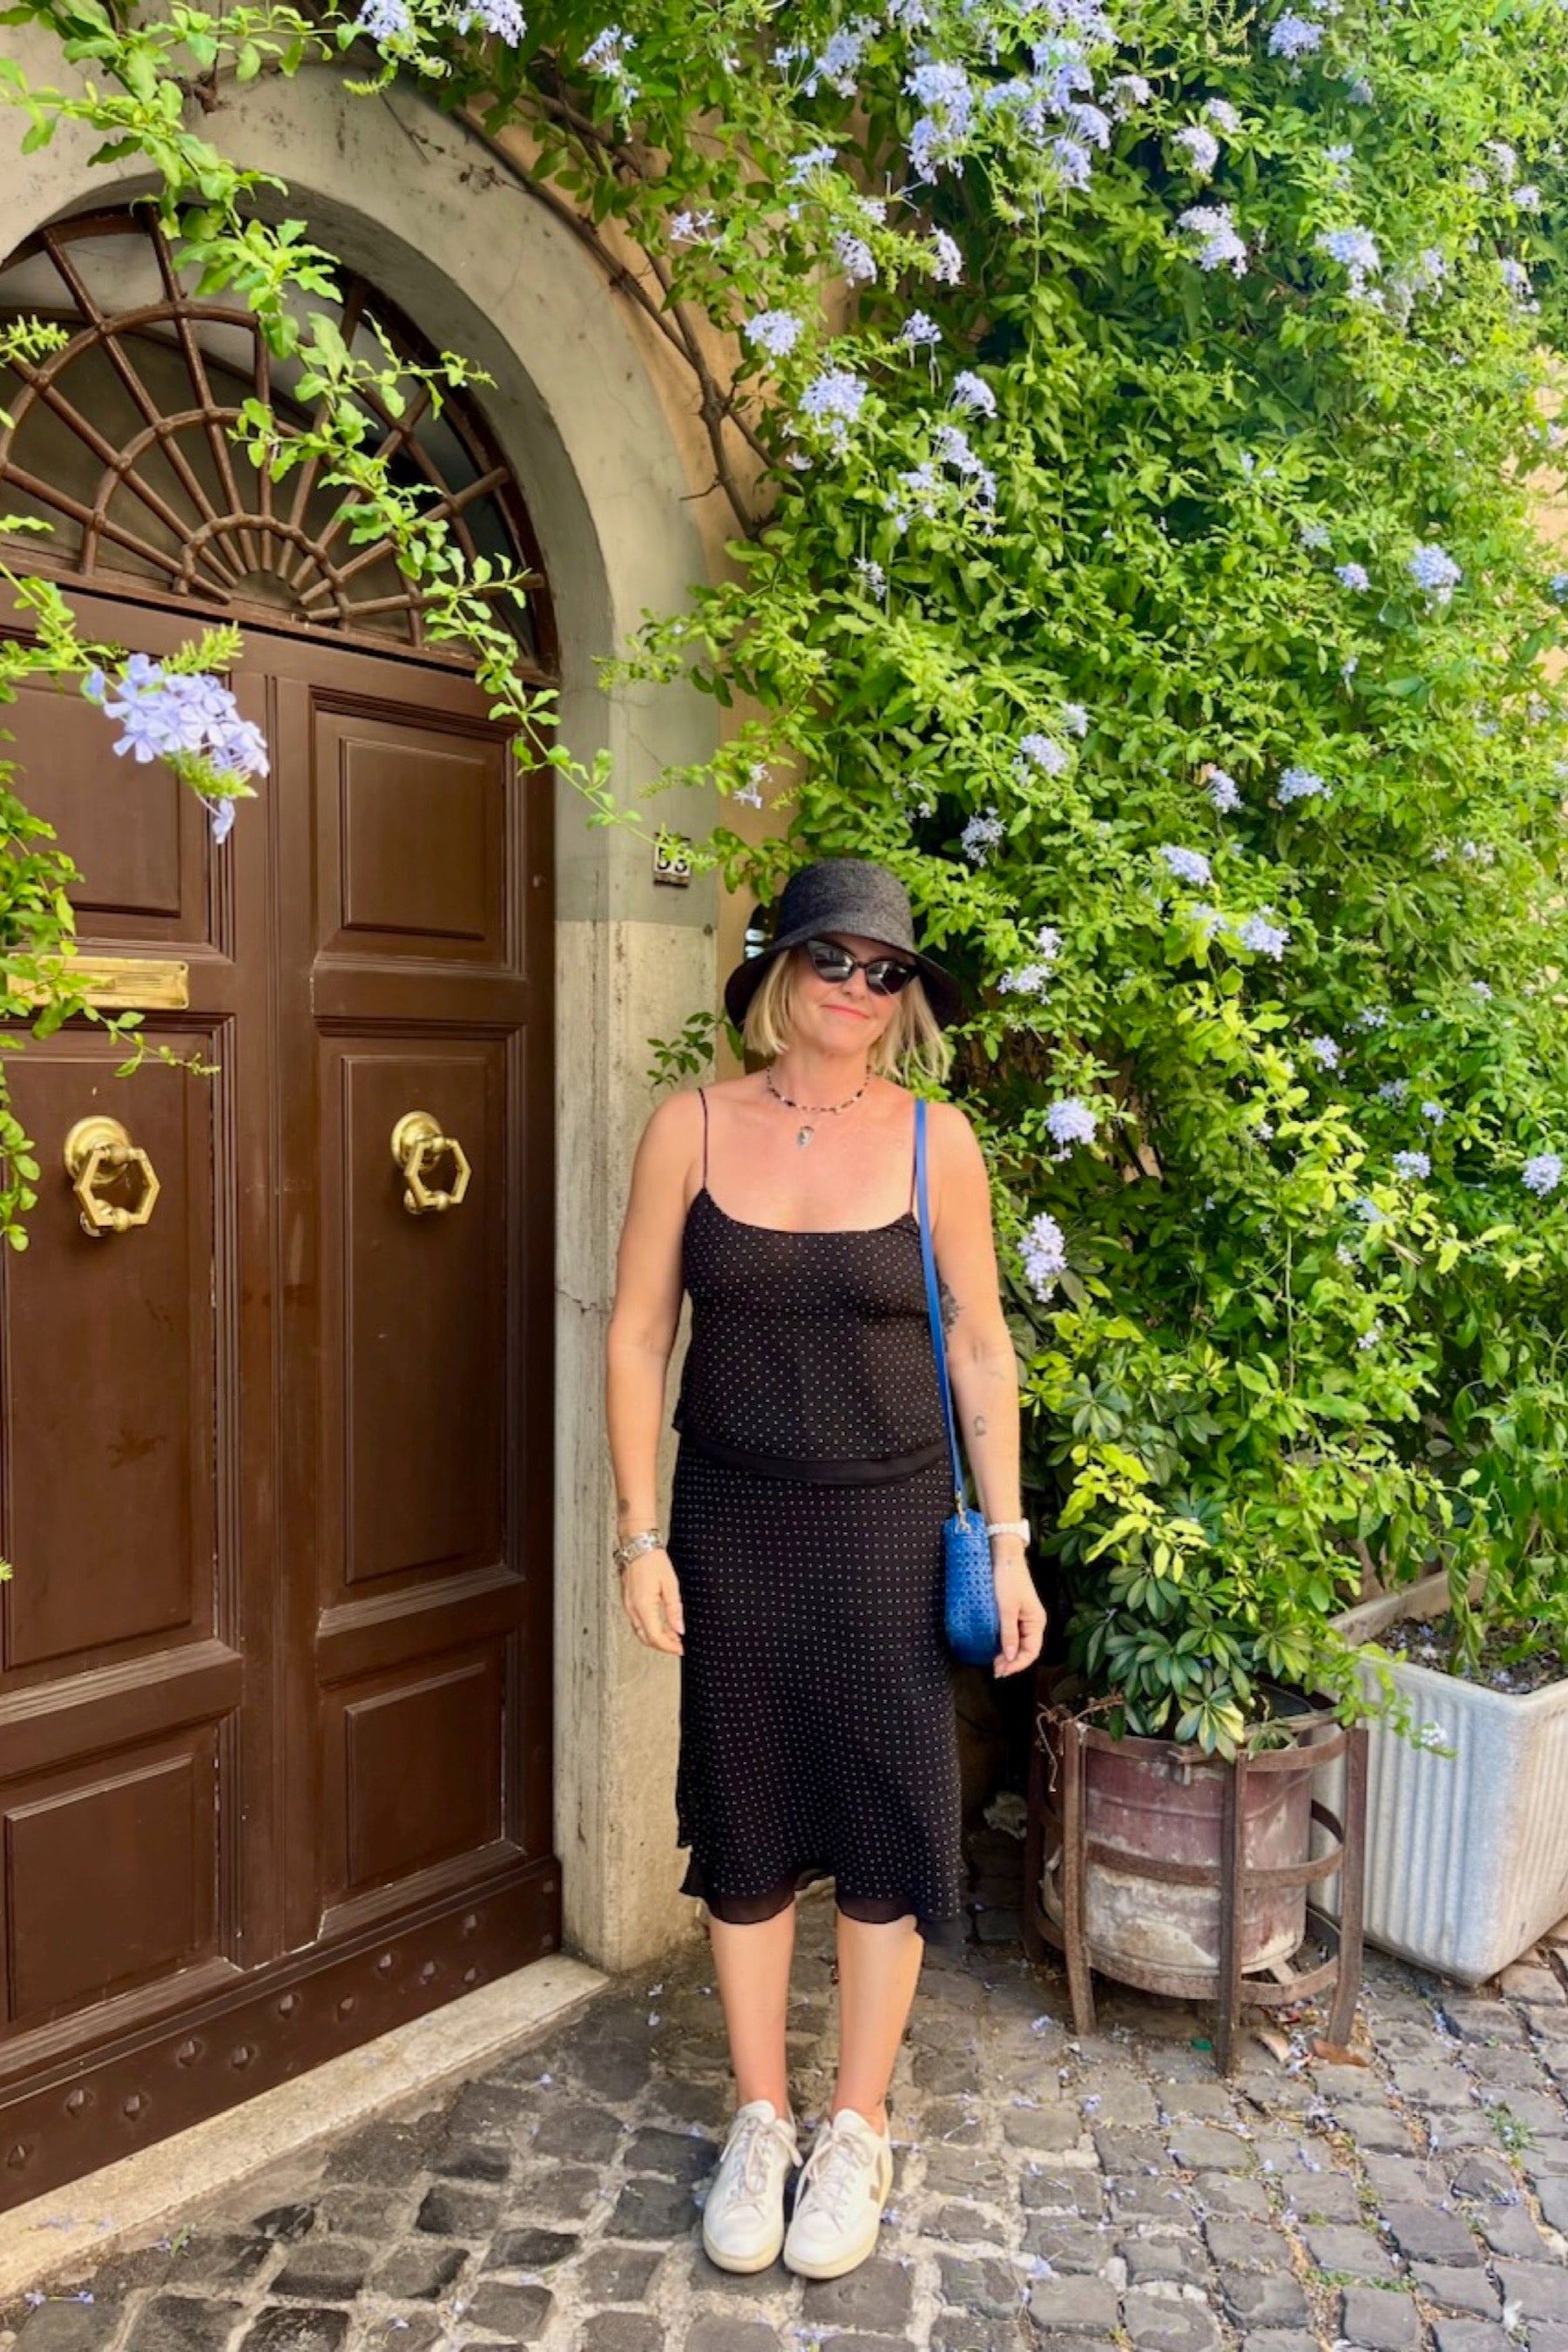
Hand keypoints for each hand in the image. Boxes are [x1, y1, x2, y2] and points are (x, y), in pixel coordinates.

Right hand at [622, 1546, 684, 1654]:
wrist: (638, 1545)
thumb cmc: (653, 1560)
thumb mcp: (671, 1584)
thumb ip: (674, 1610)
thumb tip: (679, 1630)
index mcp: (643, 1606)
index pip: (655, 1637)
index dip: (669, 1647)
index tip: (681, 1648)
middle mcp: (632, 1609)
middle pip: (646, 1638)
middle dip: (662, 1645)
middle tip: (678, 1645)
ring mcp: (628, 1605)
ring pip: (640, 1632)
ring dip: (656, 1637)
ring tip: (672, 1635)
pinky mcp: (628, 1601)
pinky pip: (637, 1622)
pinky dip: (649, 1628)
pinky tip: (661, 1624)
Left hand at [992, 1553, 1045, 1678]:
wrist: (1004, 1557)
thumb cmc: (1008, 1579)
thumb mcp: (1006, 1608)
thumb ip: (1009, 1633)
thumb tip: (1010, 1657)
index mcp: (1036, 1622)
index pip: (1031, 1652)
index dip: (1017, 1664)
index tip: (1001, 1671)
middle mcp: (1033, 1622)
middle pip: (1025, 1650)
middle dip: (1012, 1662)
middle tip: (995, 1670)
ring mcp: (1024, 1618)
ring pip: (1018, 1643)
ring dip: (1008, 1655)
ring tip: (994, 1663)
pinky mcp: (1015, 1613)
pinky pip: (1013, 1634)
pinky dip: (1005, 1643)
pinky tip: (995, 1648)